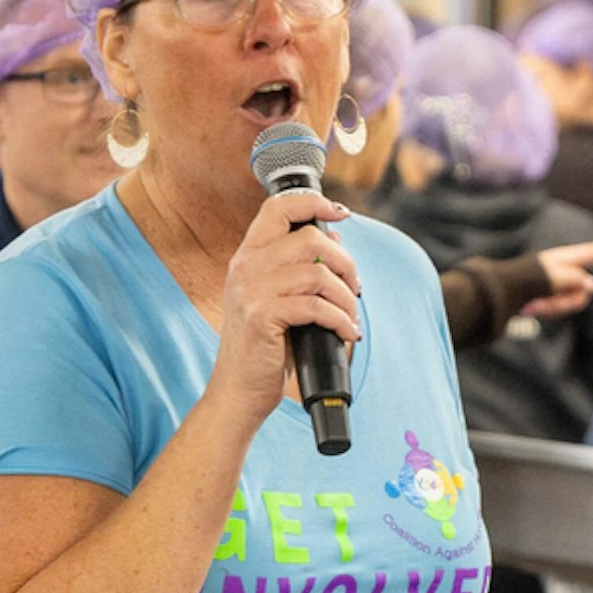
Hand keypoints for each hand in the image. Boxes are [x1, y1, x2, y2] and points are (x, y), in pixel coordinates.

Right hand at [206, 192, 361, 415]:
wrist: (238, 389)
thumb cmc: (263, 346)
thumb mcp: (277, 299)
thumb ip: (298, 268)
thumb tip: (335, 238)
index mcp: (247, 257)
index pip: (277, 208)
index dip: (312, 202)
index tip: (341, 213)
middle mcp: (245, 267)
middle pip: (310, 239)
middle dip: (344, 263)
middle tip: (354, 288)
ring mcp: (250, 290)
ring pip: (318, 273)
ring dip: (346, 296)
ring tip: (350, 315)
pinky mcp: (261, 316)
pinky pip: (317, 307)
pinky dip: (341, 320)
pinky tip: (347, 333)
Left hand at [519, 239, 592, 319]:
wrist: (502, 291)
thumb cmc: (528, 279)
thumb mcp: (557, 277)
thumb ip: (578, 280)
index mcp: (564, 259)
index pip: (590, 253)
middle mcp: (562, 270)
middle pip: (583, 288)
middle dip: (570, 300)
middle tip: (553, 303)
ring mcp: (555, 284)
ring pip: (572, 301)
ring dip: (558, 307)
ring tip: (539, 305)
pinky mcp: (547, 297)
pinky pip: (559, 308)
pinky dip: (549, 310)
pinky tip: (534, 309)